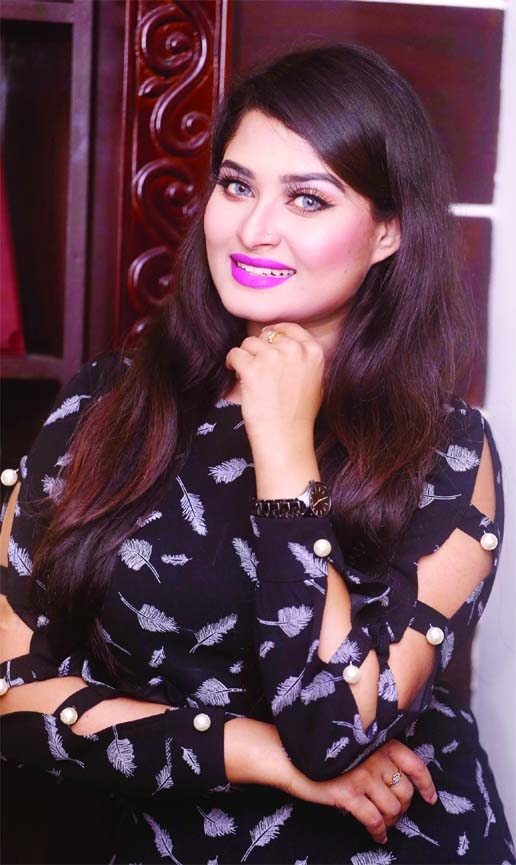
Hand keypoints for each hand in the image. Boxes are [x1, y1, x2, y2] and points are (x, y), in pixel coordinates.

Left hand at [225, 323, 323, 447]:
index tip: (266, 339)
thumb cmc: (300, 415)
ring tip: (247, 374)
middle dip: (259, 350)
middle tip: (258, 369)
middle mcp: (294, 350)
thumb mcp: (316, 380)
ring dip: (245, 357)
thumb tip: (286, 343)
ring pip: (249, 343)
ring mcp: (273, 358)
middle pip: (267, 336)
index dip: (275, 333)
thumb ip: (305, 358)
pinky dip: (232, 363)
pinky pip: (235, 354)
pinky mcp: (252, 369)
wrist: (286, 437)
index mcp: (313, 351)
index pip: (290, 328)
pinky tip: (235, 373)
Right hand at [287, 739, 436, 843]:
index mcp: (379, 742)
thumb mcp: (356, 744)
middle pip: (405, 791)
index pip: (414, 764)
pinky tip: (378, 837)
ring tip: (385, 825)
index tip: (430, 799)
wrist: (291, 755)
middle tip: (395, 814)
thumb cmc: (324, 750)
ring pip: (392, 808)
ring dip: (392, 821)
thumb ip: (376, 754)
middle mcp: (374, 758)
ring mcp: (362, 776)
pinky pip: (374, 820)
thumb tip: (396, 779)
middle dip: (404, 807)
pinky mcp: (348, 794)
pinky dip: (379, 832)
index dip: (426, 785)